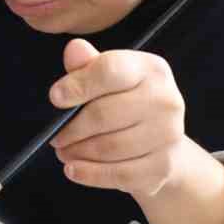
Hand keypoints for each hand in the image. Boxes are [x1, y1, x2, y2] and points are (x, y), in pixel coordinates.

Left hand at [47, 39, 193, 199]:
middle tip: (55, 136)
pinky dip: (89, 174)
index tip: (55, 98)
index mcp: (151, 70)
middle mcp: (166, 99)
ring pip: (108, 147)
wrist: (162, 141)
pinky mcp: (163, 167)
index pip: (110, 71)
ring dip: (77, 152)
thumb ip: (88, 65)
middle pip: (104, 114)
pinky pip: (118, 174)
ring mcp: (169, 135)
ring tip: (63, 151)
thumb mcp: (108, 78)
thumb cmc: (127, 102)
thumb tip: (74, 50)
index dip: (78, 84)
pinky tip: (73, 169)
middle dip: (71, 128)